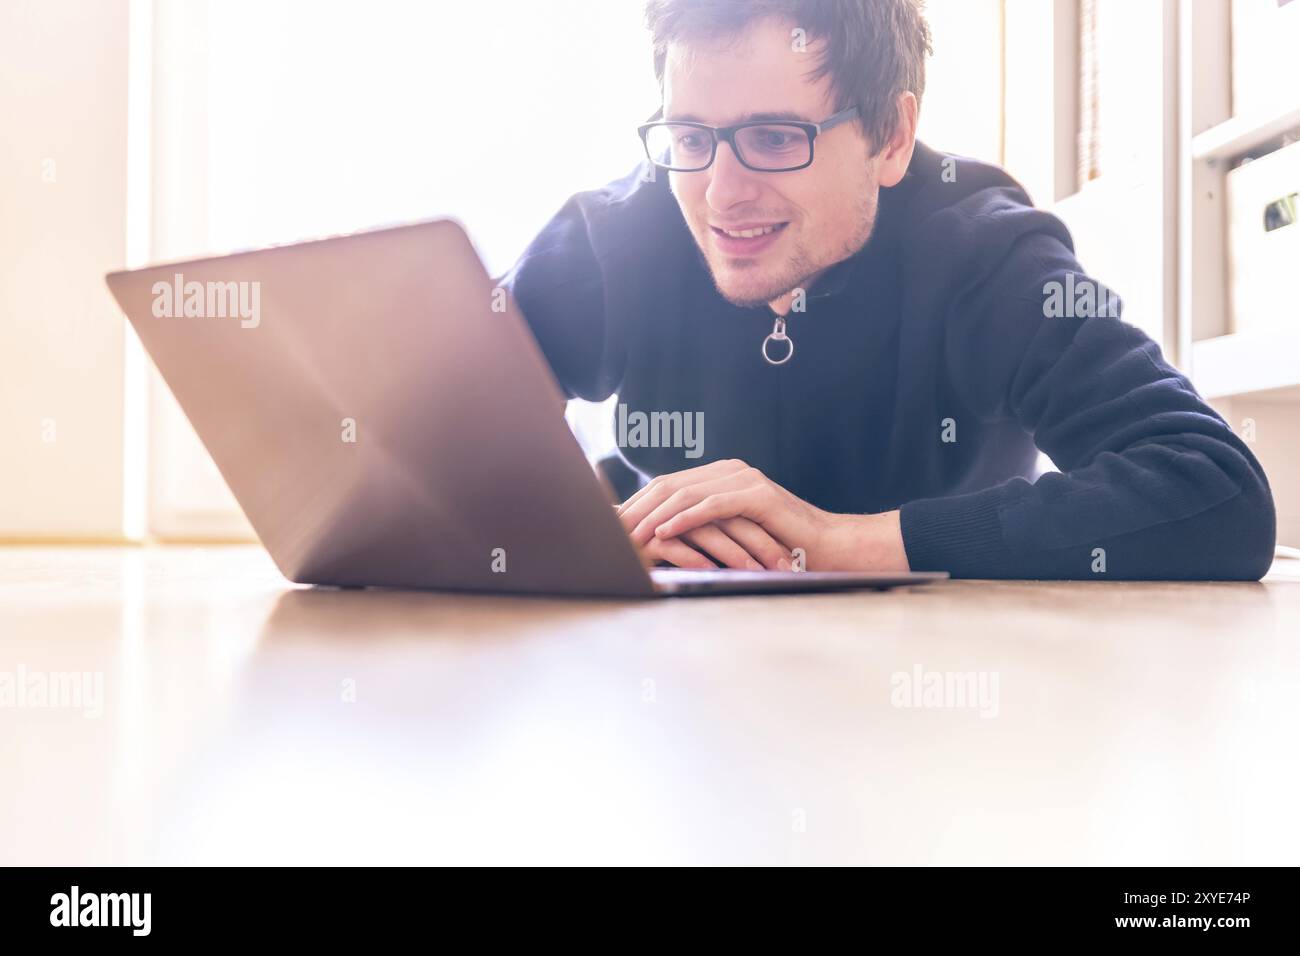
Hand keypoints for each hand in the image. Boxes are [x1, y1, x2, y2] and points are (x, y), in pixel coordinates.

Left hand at [617, 459, 909, 571]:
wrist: (828, 547)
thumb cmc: (780, 547)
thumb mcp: (733, 535)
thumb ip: (703, 528)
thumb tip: (658, 542)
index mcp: (721, 476)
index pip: (668, 485)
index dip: (637, 503)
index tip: (610, 524)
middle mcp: (729, 471)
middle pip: (670, 485)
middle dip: (637, 507)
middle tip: (609, 528)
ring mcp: (743, 479)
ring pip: (685, 494)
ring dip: (653, 516)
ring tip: (629, 535)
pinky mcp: (756, 495)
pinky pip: (710, 506)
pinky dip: (682, 520)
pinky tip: (661, 534)